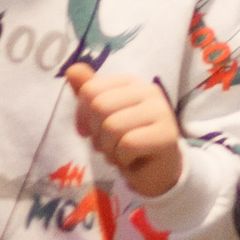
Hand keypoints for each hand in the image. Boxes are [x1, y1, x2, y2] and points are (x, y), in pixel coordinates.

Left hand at [66, 65, 184, 196]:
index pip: (90, 90)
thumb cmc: (126, 140)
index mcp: (130, 82)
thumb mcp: (101, 117)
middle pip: (99, 106)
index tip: (93, 131)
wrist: (155, 171)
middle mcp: (149, 91)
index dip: (83, 116)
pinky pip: (128, 144)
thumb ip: (88, 92)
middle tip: (112, 143)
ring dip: (110, 149)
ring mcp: (161, 110)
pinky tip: (133, 159)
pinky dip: (123, 158)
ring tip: (122, 152)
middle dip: (97, 134)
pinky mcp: (167, 134)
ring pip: (112, 126)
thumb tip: (71, 68)